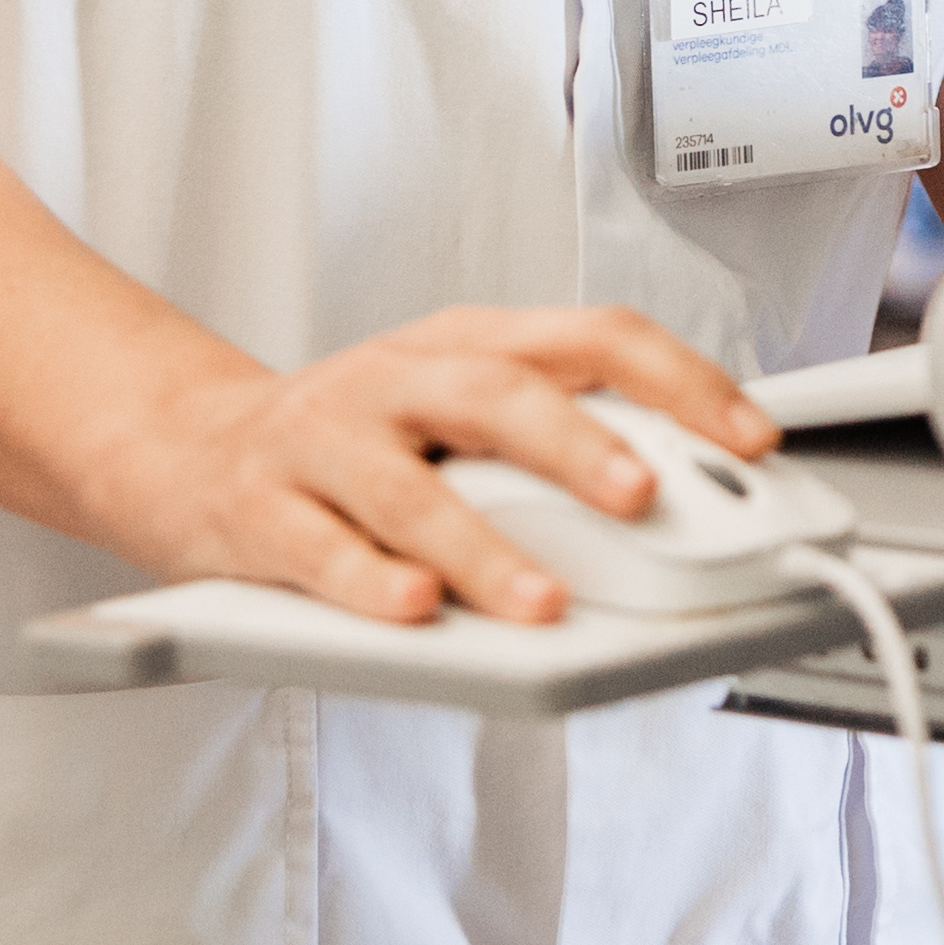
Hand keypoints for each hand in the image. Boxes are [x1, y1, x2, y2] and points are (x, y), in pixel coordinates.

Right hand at [92, 304, 780, 627]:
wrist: (191, 448)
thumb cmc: (354, 435)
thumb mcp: (457, 409)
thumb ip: (555, 438)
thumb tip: (690, 488)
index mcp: (467, 342)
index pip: (592, 336)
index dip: (679, 380)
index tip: (752, 435)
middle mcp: (401, 377)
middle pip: (501, 393)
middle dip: (579, 444)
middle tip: (642, 496)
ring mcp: (326, 440)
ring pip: (411, 488)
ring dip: (483, 547)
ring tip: (541, 601)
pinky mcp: (262, 510)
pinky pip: (321, 549)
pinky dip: (371, 582)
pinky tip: (416, 608)